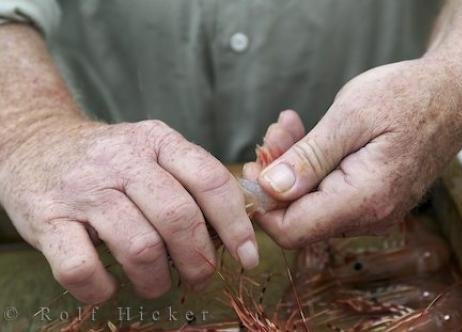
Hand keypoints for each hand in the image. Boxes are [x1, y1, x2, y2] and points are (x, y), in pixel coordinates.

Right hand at [0, 119, 257, 302]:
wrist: (36, 144)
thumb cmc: (109, 161)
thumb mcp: (153, 153)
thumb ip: (191, 183)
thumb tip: (234, 232)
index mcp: (157, 141)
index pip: (210, 181)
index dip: (236, 225)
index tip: (247, 257)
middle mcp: (122, 160)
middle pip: (179, 218)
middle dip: (200, 260)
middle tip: (201, 277)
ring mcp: (83, 189)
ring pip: (139, 247)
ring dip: (156, 279)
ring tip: (156, 283)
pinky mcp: (47, 218)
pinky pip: (82, 268)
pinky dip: (102, 288)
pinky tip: (108, 285)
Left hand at [245, 59, 461, 247]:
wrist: (450, 94)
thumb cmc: (407, 97)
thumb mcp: (350, 117)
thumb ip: (309, 158)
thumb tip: (270, 188)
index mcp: (364, 200)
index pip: (292, 231)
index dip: (262, 205)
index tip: (251, 168)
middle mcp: (369, 216)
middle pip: (298, 217)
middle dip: (275, 177)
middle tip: (273, 135)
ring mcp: (372, 211)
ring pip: (311, 204)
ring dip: (291, 167)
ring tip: (287, 127)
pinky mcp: (370, 200)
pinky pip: (328, 193)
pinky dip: (310, 167)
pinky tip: (304, 136)